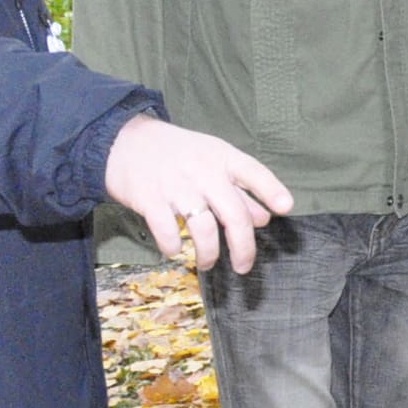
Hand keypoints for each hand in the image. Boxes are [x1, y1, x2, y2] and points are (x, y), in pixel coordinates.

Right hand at [104, 116, 293, 273]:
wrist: (122, 140)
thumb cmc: (175, 153)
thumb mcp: (211, 161)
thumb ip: (239, 188)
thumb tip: (265, 217)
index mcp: (221, 158)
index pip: (253, 172)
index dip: (271, 190)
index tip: (285, 208)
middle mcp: (203, 171)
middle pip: (233, 213)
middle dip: (243, 246)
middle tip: (244, 266)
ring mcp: (176, 185)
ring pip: (204, 228)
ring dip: (209, 253)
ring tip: (208, 263)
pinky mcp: (149, 198)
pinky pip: (167, 231)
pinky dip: (172, 246)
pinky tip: (173, 251)